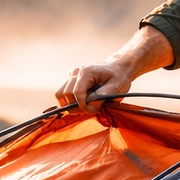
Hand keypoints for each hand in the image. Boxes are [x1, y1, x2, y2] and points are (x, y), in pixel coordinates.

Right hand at [55, 26, 174, 112]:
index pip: (77, 92)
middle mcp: (76, 72)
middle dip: (77, 106)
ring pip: (61, 94)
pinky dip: (70, 101)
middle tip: (91, 109)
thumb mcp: (116, 87)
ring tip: (85, 107)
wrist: (117, 69)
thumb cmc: (118, 77)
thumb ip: (103, 96)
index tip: (93, 110)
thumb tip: (89, 105)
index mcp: (87, 72)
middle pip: (66, 94)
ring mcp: (72, 76)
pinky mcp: (71, 81)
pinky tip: (83, 103)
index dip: (83, 105)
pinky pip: (63, 94)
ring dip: (71, 104)